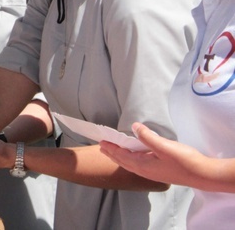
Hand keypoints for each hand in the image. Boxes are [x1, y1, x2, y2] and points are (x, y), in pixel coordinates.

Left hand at [100, 122, 221, 188]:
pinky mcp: (159, 172)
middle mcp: (144, 171)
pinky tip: (134, 156)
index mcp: (142, 165)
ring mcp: (152, 173)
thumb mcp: (164, 146)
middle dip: (112, 153)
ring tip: (113, 151)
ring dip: (120, 157)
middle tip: (102, 146)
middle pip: (123, 161)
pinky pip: (138, 165)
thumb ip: (147, 137)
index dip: (111, 148)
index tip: (101, 141)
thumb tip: (134, 127)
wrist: (202, 175)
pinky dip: (131, 159)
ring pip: (131, 164)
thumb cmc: (183, 160)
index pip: (121, 155)